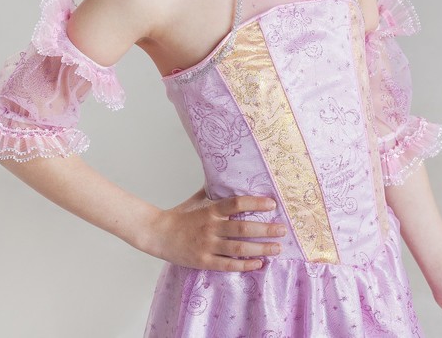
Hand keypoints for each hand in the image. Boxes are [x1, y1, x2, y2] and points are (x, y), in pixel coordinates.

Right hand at [147, 187, 286, 271]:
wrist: (158, 234)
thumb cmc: (181, 215)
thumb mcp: (197, 199)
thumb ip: (214, 191)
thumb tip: (228, 176)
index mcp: (211, 209)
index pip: (237, 203)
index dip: (256, 202)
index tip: (272, 203)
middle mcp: (211, 227)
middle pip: (243, 227)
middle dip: (266, 229)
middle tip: (283, 230)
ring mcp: (207, 246)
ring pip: (239, 248)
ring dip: (261, 248)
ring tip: (277, 248)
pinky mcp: (203, 261)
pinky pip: (228, 265)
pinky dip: (245, 265)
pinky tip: (259, 263)